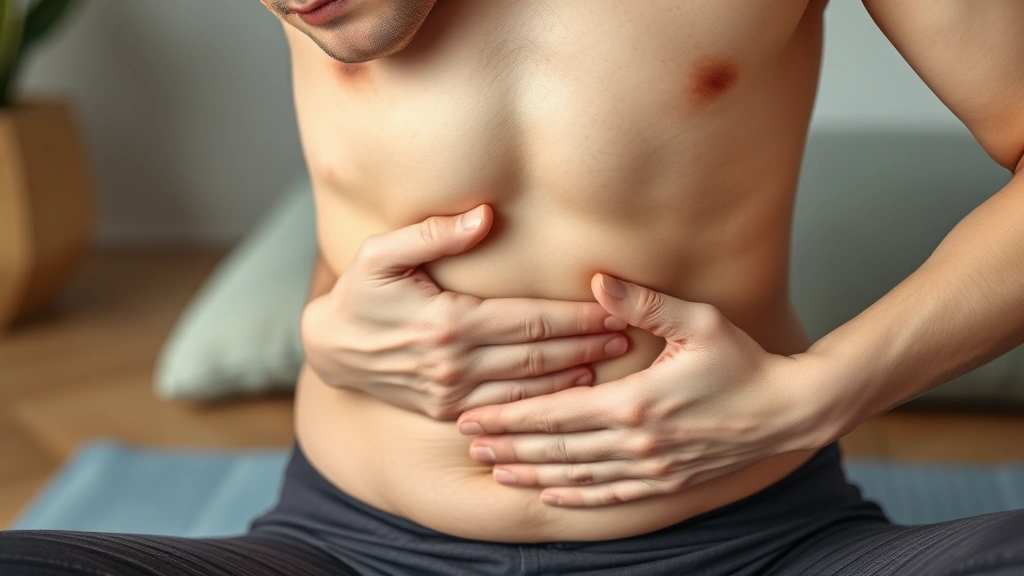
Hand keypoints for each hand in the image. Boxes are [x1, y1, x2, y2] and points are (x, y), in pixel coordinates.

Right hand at [300, 205, 629, 420]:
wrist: (330, 349)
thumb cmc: (360, 293)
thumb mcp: (382, 253)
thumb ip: (434, 233)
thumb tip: (484, 214)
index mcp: (449, 321)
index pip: (530, 319)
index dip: (576, 316)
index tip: (613, 309)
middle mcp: (455, 362)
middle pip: (539, 355)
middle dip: (587, 345)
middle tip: (628, 336)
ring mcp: (451, 392)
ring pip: (528, 386)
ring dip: (572, 374)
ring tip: (610, 362)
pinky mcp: (445, 410)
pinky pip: (504, 406)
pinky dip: (540, 400)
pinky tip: (566, 391)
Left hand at [456, 273, 824, 506]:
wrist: (786, 410)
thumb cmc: (742, 362)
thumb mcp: (697, 321)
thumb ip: (643, 302)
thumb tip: (598, 281)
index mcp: (636, 402)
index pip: (557, 412)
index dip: (511, 416)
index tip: (475, 417)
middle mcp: (637, 441)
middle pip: (558, 447)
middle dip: (510, 445)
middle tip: (470, 444)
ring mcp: (651, 468)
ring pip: (578, 474)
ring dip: (533, 472)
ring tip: (497, 471)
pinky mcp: (666, 482)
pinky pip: (612, 495)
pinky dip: (577, 496)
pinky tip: (551, 493)